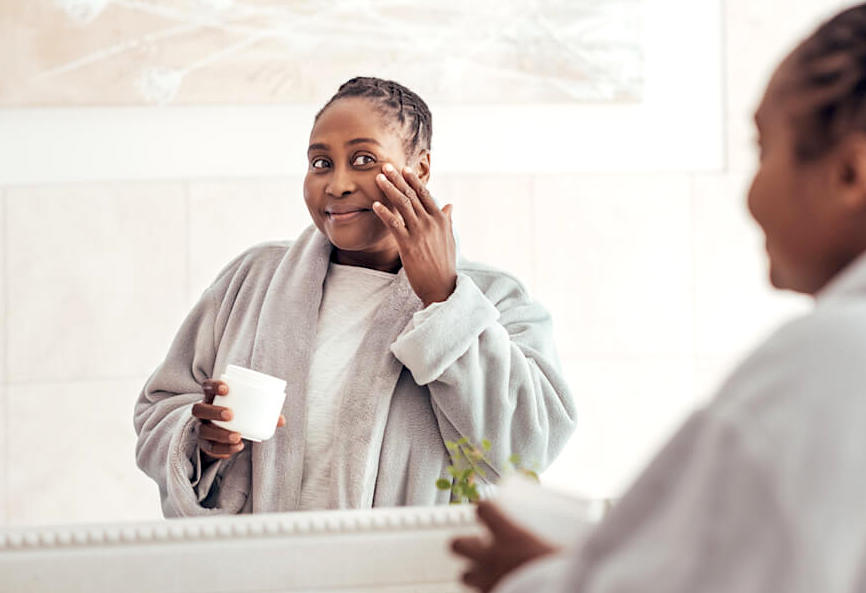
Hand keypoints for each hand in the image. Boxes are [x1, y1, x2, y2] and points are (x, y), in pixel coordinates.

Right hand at [191, 379, 285, 459]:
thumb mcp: (245, 410)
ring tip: (237, 436)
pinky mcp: (204, 444)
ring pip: (203, 430)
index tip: (226, 389)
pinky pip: (210, 448)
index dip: (214, 386)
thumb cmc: (236, 415)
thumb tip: (281, 420)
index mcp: (212, 397)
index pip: (207, 387)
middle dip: (214, 411)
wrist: (220, 434)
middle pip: (199, 409)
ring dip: (220, 434)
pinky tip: (236, 447)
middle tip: (231, 415)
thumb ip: (263, 412)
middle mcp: (203, 412)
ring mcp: (201, 428)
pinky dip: (224, 449)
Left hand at [374, 163, 456, 306]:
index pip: (425, 194)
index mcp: (441, 220)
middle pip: (412, 195)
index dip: (413, 180)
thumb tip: (449, 205)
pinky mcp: (408, 245)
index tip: (403, 169)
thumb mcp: (449, 239)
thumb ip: (447, 220)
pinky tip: (375, 205)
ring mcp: (420, 233)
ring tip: (378, 178)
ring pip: (403, 205)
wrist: (442, 286)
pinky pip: (394, 224)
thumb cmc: (444, 265)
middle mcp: (431, 223)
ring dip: (389, 189)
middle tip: (385, 166)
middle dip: (398, 179)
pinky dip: (384, 213)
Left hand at [451, 501, 558, 592]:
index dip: (485, 508)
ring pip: (464, 576)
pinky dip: (488, 592)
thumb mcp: (566, 549)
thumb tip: (577, 537)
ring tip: (488, 574)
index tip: (491, 509)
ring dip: (473, 574)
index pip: (483, 509)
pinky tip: (501, 591)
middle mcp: (493, 558)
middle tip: (480, 545)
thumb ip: (561, 541)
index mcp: (511, 535)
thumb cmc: (566, 571)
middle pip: (458, 544)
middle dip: (465, 543)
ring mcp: (489, 582)